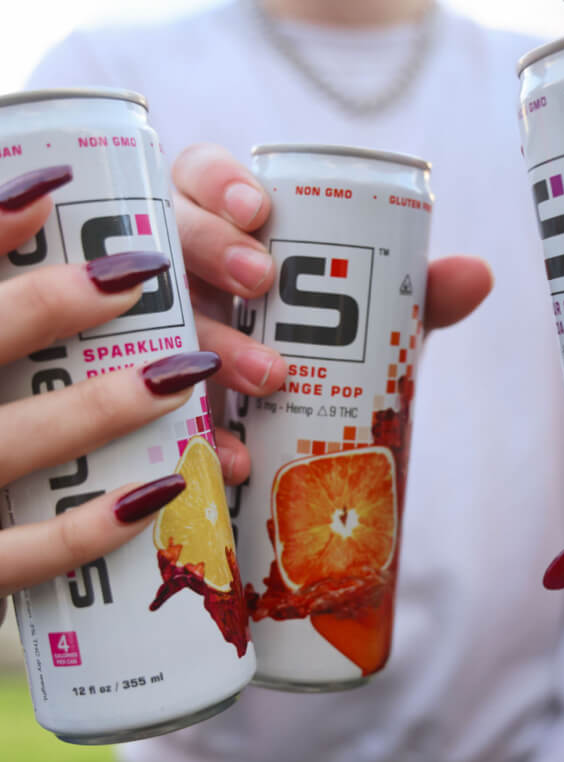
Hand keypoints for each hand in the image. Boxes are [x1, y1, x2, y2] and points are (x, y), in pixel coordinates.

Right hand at [0, 166, 223, 623]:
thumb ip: (7, 311)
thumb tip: (37, 199)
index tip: (54, 185)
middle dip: (56, 304)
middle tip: (147, 270)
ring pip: (15, 444)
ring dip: (103, 405)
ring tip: (189, 369)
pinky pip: (32, 553)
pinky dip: (96, 526)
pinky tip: (166, 486)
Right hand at [170, 143, 493, 476]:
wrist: (300, 423)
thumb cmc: (329, 344)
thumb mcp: (370, 317)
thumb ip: (418, 294)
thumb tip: (480, 274)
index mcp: (228, 231)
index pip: (201, 177)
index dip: (219, 181)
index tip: (260, 208)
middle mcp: (188, 272)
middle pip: (174, 234)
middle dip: (212, 247)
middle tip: (261, 280)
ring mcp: (167, 331)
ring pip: (163, 317)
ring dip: (213, 342)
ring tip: (270, 377)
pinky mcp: (166, 397)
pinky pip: (162, 406)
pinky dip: (203, 431)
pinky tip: (237, 456)